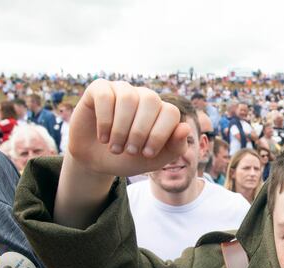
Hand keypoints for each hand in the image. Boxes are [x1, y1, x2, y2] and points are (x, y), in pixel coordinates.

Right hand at [67, 80, 189, 178]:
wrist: (97, 162)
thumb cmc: (128, 159)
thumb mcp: (154, 160)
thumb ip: (175, 147)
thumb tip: (186, 127)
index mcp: (161, 111)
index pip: (171, 112)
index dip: (160, 134)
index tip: (146, 154)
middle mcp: (144, 96)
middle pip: (151, 100)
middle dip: (140, 131)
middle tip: (130, 151)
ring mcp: (122, 89)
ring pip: (128, 98)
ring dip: (121, 129)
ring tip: (115, 147)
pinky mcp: (99, 88)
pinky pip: (105, 96)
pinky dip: (104, 120)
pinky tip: (103, 137)